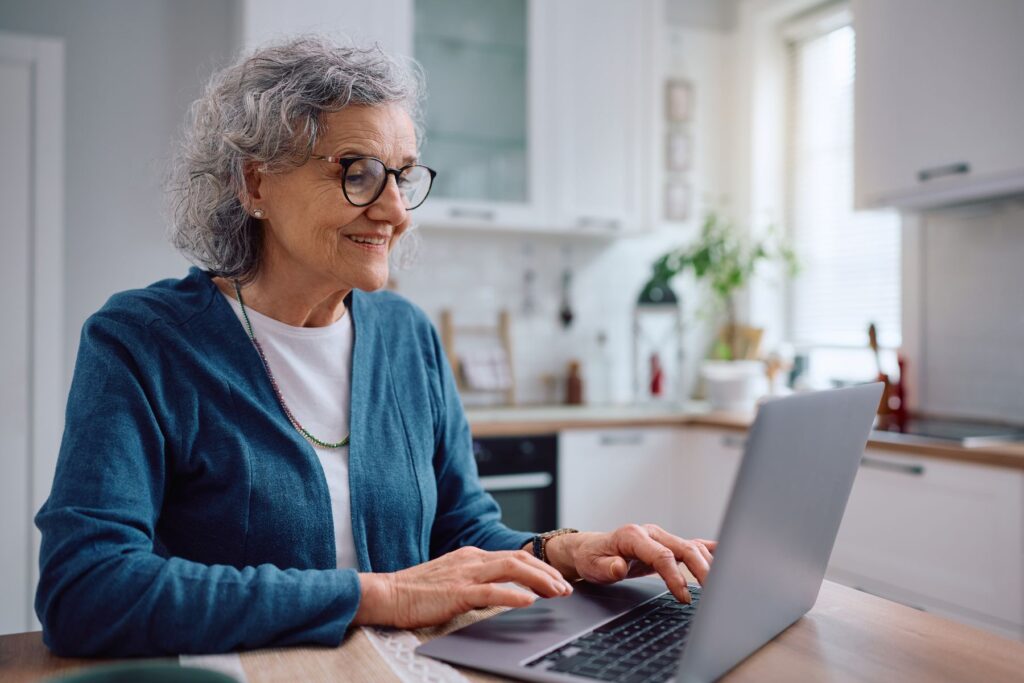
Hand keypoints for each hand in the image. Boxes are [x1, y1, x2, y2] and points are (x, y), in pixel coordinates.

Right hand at [352, 547, 574, 627]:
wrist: (388, 593)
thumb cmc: (417, 591)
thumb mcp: (452, 579)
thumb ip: (475, 581)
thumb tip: (500, 591)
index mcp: (471, 556)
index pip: (513, 556)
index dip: (539, 567)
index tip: (556, 580)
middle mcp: (472, 559)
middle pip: (519, 559)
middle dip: (547, 572)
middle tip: (566, 587)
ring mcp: (465, 574)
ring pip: (511, 569)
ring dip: (539, 580)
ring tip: (557, 592)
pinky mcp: (457, 591)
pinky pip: (491, 591)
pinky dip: (514, 595)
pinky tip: (530, 602)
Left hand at [545, 525, 716, 603]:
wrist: (590, 549)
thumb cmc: (592, 558)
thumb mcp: (593, 566)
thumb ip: (607, 567)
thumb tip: (619, 566)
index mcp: (633, 536)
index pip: (661, 556)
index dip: (675, 576)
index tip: (684, 597)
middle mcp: (651, 533)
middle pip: (685, 548)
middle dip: (702, 570)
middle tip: (713, 592)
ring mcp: (660, 537)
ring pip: (692, 547)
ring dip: (708, 564)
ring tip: (722, 584)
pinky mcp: (666, 545)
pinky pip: (691, 545)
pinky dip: (708, 551)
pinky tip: (724, 555)